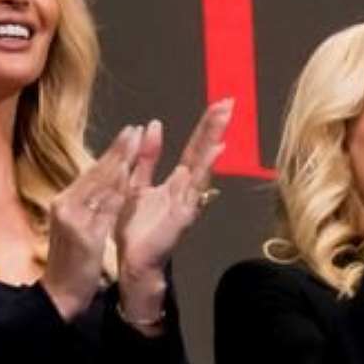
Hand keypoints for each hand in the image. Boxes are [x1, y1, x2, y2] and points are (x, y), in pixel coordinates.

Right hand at [41, 124, 140, 322]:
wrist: (60, 293)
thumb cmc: (73, 263)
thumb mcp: (82, 228)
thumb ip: (92, 207)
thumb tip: (107, 185)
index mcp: (67, 202)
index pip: (93, 173)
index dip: (112, 153)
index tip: (129, 134)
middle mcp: (66, 204)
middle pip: (96, 174)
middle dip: (117, 151)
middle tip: (135, 130)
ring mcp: (72, 217)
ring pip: (100, 186)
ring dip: (119, 162)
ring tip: (135, 143)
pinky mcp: (81, 233)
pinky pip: (103, 209)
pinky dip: (116, 191)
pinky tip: (128, 178)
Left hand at [115, 99, 234, 324]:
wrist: (135, 262)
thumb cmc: (137, 230)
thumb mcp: (136, 184)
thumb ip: (145, 158)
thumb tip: (151, 126)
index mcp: (176, 182)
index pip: (194, 148)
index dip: (205, 126)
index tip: (218, 104)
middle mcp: (187, 189)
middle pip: (203, 151)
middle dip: (215, 126)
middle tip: (228, 101)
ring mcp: (188, 201)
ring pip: (203, 166)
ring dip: (213, 141)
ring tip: (224, 119)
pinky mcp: (184, 214)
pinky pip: (195, 188)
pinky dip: (206, 169)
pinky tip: (214, 153)